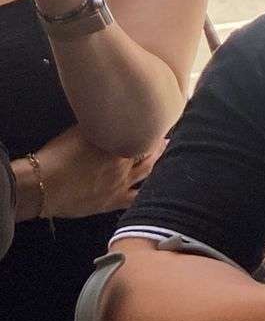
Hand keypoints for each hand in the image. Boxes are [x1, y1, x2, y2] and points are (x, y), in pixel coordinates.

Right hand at [30, 125, 163, 218]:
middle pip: (149, 156)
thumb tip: (113, 118)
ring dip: (157, 166)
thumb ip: (101, 125)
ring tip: (166, 159)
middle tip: (167, 140)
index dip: (152, 131)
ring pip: (146, 175)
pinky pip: (134, 199)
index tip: (158, 124)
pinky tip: (155, 190)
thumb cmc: (57, 155)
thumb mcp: (79, 131)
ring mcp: (119, 186)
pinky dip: (146, 194)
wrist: (41, 186)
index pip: (144, 137)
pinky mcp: (111, 203)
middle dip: (158, 148)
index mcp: (118, 147)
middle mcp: (124, 167)